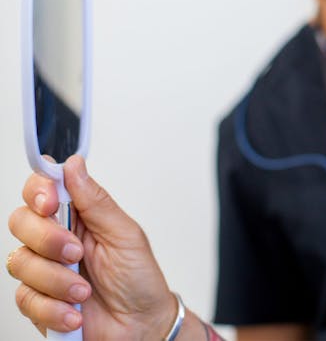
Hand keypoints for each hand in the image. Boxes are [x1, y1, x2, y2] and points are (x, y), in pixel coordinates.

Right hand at [7, 155, 176, 337]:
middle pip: (21, 222)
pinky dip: (53, 307)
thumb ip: (96, 202)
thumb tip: (73, 165)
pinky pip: (25, 299)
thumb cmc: (139, 278)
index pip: (41, 191)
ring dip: (56, 279)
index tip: (49, 203)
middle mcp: (56, 240)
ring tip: (84, 290)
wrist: (142, 326)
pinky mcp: (39, 302)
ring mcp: (44, 271)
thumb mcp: (125, 235)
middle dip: (47, 238)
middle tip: (76, 252)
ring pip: (20, 262)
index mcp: (78, 217)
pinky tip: (76, 311)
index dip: (38, 191)